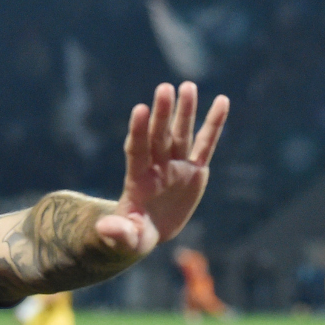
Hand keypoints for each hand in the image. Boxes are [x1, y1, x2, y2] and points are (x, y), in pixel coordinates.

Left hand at [96, 82, 229, 255]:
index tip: (139, 109)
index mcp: (137, 180)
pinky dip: (214, 125)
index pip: (136, 151)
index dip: (138, 131)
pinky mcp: (194, 171)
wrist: (148, 232)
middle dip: (162, 114)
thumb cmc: (133, 236)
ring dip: (185, 111)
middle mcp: (156, 167)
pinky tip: (222, 101)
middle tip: (165, 88)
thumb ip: (118, 232)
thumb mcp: (126, 238)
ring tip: (188, 86)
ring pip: (181, 135)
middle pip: (159, 137)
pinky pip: (205, 145)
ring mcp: (175, 167)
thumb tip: (103, 229)